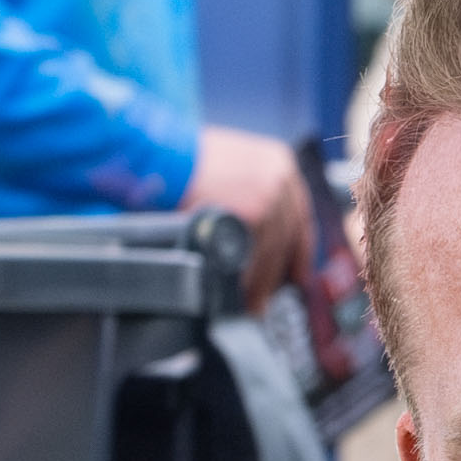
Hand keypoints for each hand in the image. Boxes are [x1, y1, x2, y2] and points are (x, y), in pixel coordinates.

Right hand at [187, 125, 312, 311]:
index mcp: (279, 161)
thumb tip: (254, 231)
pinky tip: (241, 292)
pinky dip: (250, 278)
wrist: (162, 157)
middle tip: (269, 296)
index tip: (296, 272)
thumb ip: (249, 192)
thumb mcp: (230, 166)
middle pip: (289, 235)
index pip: (299, 214)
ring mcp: (272, 193)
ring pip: (275, 250)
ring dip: (263, 281)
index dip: (298, 249)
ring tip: (252, 303)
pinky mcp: (256, 211)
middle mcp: (282, 175)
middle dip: (280, 271)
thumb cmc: (185, 162)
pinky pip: (258, 255)